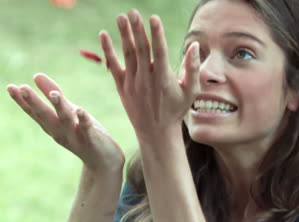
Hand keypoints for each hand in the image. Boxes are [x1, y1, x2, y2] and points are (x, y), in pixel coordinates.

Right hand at [6, 73, 124, 173]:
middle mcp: (60, 132)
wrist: (104, 163)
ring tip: (54, 93)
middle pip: (46, 116)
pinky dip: (83, 120)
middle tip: (22, 88)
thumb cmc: (84, 134)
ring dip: (60, 107)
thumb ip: (52, 94)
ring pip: (66, 120)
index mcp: (53, 126)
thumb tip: (36, 75)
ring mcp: (76, 137)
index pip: (35, 112)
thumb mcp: (67, 112)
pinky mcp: (93, 140)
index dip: (22, 101)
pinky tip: (80, 109)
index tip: (10, 87)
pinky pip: (87, 129)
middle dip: (34, 103)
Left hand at [99, 10, 199, 141]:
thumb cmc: (176, 110)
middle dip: (137, 29)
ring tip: (121, 17)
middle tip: (133, 11)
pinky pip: (114, 66)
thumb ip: (193, 68)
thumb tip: (195, 45)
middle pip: (141, 49)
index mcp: (164, 79)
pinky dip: (108, 51)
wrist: (156, 132)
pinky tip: (103, 35)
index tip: (153, 18)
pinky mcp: (122, 87)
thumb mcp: (191, 92)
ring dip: (124, 35)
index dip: (156, 34)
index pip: (160, 52)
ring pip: (128, 54)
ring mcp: (133, 83)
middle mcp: (147, 80)